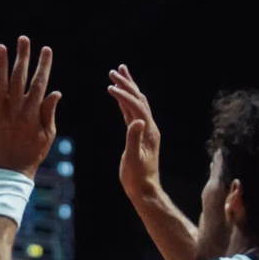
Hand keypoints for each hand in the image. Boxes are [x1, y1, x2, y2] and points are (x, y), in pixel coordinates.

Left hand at [0, 36, 60, 178]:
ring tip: (0, 46)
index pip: (40, 83)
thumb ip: (49, 112)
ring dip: (0, 64)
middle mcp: (15, 109)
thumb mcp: (48, 135)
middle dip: (22, 57)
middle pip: (19, 77)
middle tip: (23, 39)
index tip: (46, 49)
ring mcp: (0, 112)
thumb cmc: (33, 153)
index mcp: (32, 112)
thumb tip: (55, 91)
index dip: (43, 65)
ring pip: (0, 83)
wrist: (11, 171)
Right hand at [110, 64, 160, 199]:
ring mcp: (145, 130)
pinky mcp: (140, 134)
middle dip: (127, 83)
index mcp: (148, 131)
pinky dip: (125, 101)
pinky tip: (119, 97)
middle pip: (139, 99)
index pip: (136, 107)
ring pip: (137, 103)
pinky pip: (132, 112)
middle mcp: (149, 127)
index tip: (109, 86)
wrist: (144, 189)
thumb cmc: (137, 178)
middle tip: (115, 70)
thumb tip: (136, 121)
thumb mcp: (134, 160)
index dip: (124, 95)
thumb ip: (134, 140)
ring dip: (128, 87)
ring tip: (119, 74)